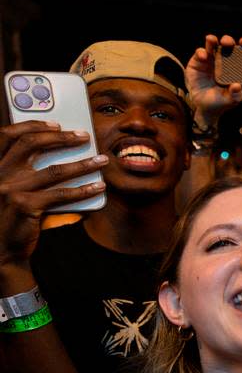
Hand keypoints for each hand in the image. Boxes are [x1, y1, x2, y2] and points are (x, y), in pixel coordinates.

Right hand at [0, 121, 107, 266]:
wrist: (1, 249)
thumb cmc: (10, 217)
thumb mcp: (10, 189)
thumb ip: (25, 172)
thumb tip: (61, 154)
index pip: (8, 135)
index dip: (33, 125)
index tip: (56, 124)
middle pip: (31, 144)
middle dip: (61, 137)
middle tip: (84, 136)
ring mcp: (9, 189)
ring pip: (53, 170)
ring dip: (82, 163)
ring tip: (101, 160)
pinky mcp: (24, 206)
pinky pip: (61, 194)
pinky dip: (83, 190)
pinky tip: (98, 187)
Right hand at [185, 34, 241, 127]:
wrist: (205, 108)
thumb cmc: (221, 102)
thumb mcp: (231, 100)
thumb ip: (236, 95)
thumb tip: (237, 86)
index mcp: (235, 67)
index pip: (241, 53)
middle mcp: (223, 61)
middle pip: (226, 45)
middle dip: (227, 40)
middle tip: (228, 42)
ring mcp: (210, 60)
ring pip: (211, 45)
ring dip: (212, 40)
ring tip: (212, 40)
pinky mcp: (197, 62)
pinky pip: (199, 53)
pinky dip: (201, 52)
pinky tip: (204, 57)